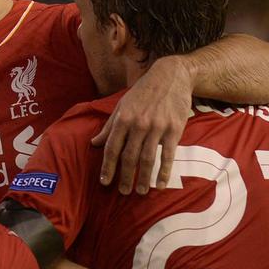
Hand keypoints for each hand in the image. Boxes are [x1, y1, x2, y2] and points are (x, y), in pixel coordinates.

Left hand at [92, 59, 191, 194]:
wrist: (171, 76)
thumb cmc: (143, 92)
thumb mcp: (121, 105)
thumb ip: (109, 127)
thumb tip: (93, 144)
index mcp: (123, 119)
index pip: (111, 148)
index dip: (107, 167)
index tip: (104, 182)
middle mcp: (138, 124)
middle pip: (129, 157)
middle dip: (125, 177)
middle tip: (123, 192)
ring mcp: (157, 127)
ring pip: (147, 158)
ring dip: (143, 178)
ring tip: (139, 192)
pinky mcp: (174, 129)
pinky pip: (168, 155)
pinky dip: (164, 172)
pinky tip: (160, 184)